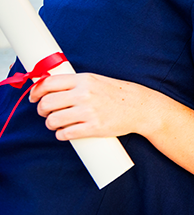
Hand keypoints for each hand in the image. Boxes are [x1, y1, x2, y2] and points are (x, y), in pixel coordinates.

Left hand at [29, 73, 149, 140]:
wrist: (139, 107)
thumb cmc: (116, 94)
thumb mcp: (96, 80)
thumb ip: (76, 83)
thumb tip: (50, 88)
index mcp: (84, 79)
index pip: (50, 83)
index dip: (36, 91)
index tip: (34, 97)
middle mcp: (84, 94)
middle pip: (47, 103)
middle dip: (41, 110)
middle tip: (45, 112)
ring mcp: (88, 111)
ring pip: (53, 120)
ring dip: (50, 123)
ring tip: (57, 123)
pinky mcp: (93, 127)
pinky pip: (65, 133)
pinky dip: (61, 134)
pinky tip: (65, 131)